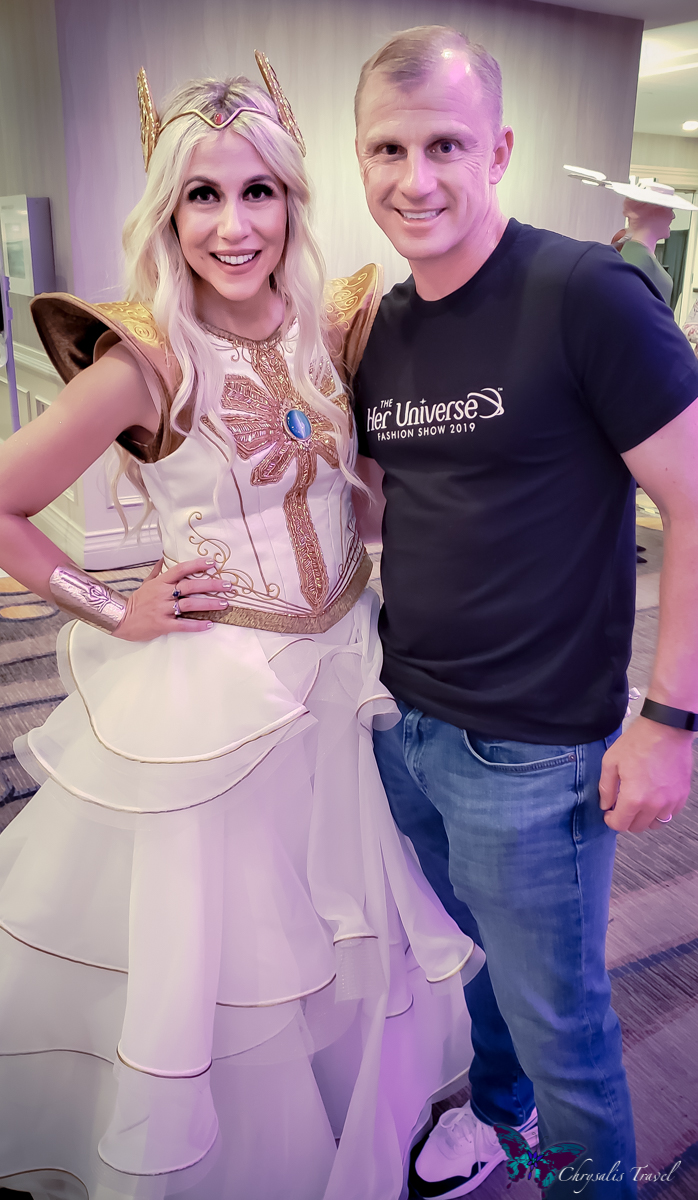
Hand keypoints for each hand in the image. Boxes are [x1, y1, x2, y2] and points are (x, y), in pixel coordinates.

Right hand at [115, 558, 230, 640]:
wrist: (121, 619)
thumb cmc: (137, 601)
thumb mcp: (146, 583)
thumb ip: (158, 570)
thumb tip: (164, 556)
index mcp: (161, 582)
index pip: (181, 569)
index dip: (197, 565)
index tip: (213, 562)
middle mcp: (163, 593)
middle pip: (190, 586)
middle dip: (211, 585)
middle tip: (228, 586)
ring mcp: (163, 609)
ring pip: (190, 605)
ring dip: (209, 604)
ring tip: (224, 604)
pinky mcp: (163, 624)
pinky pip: (183, 625)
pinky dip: (197, 625)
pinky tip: (209, 623)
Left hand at [599, 716, 693, 832]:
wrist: (666, 729)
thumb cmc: (638, 742)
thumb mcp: (611, 761)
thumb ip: (606, 787)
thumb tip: (605, 805)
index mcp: (634, 798)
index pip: (620, 824)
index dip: (611, 820)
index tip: (609, 813)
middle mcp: (654, 805)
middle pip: (637, 827)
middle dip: (626, 819)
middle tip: (622, 806)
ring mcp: (671, 801)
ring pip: (655, 823)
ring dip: (644, 817)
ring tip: (638, 802)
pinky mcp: (682, 795)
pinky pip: (670, 814)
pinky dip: (660, 811)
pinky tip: (653, 797)